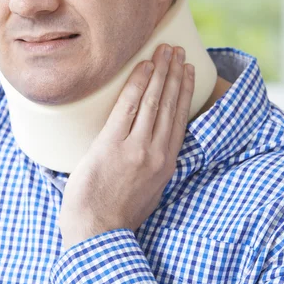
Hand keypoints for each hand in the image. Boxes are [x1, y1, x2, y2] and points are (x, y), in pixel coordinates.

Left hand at [58, 44, 194, 249]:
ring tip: (164, 50)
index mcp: (166, 164)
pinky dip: (137, 84)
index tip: (187, 71)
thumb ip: (154, 168)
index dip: (184, 91)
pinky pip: (128, 107)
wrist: (96, 233)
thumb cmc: (118, 215)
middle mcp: (156, 152)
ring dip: (160, 72)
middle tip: (178, 50)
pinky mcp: (112, 145)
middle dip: (174, 73)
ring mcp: (135, 148)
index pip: (179, 118)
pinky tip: (143, 67)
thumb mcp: (149, 192)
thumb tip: (152, 149)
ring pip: (153, 101)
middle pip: (169, 104)